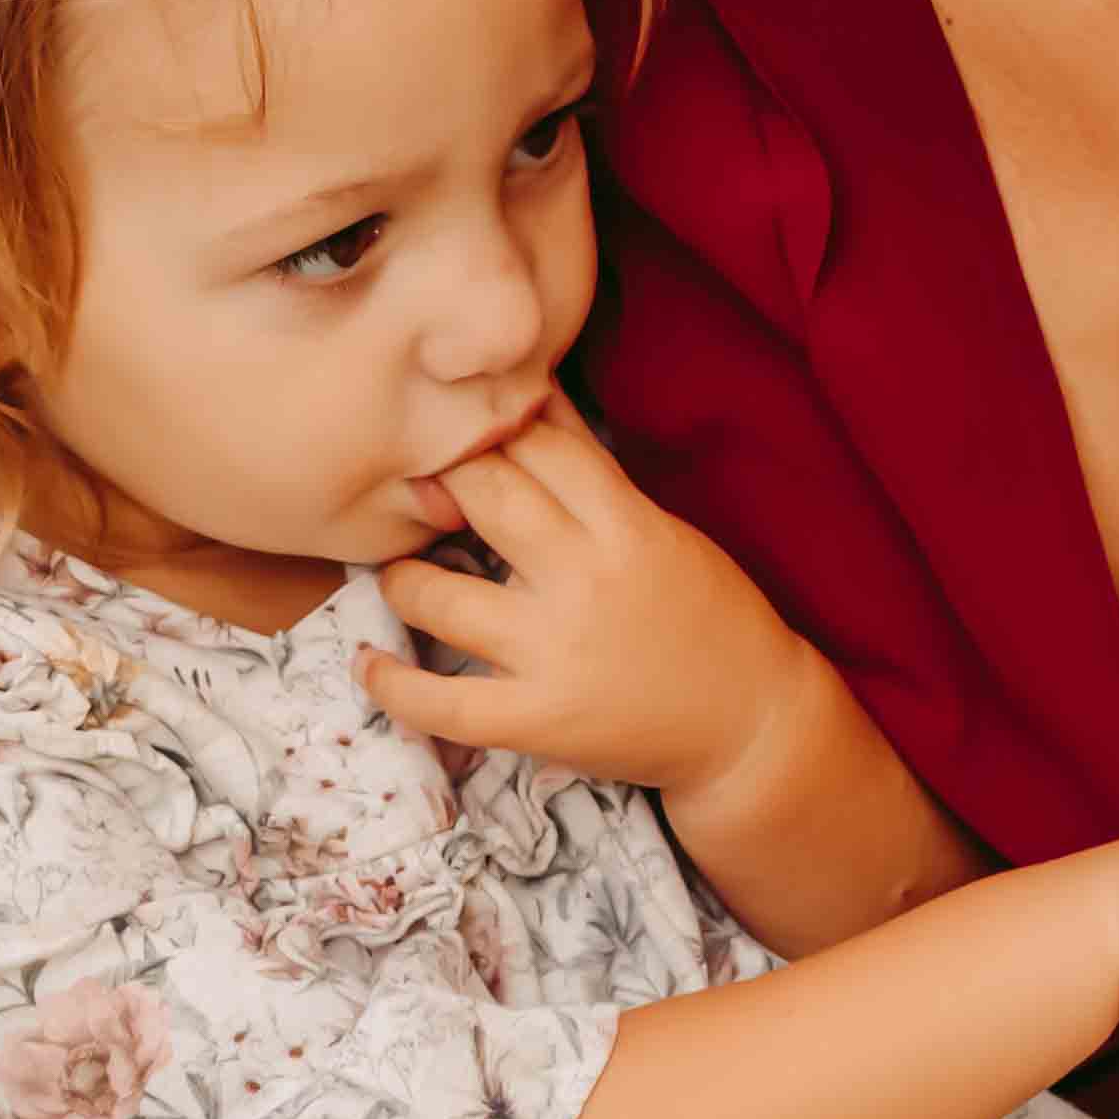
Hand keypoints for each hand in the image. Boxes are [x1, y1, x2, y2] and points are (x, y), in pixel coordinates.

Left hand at [365, 400, 824, 807]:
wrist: (751, 725)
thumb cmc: (709, 616)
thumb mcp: (662, 529)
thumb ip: (592, 473)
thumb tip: (533, 392)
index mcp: (626, 525)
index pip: (538, 444)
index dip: (488, 426)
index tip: (457, 427)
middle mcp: (584, 581)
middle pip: (484, 498)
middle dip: (438, 482)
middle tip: (411, 488)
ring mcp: (554, 653)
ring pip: (440, 598)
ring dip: (402, 577)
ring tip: (397, 573)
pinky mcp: (537, 720)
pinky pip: (441, 703)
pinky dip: (392, 685)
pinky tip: (368, 662)